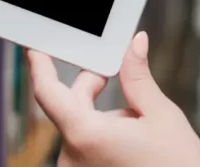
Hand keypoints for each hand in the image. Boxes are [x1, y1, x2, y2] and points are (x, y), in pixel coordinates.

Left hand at [28, 32, 199, 166]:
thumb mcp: (162, 116)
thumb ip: (138, 77)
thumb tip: (136, 43)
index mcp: (86, 136)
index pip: (47, 92)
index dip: (39, 65)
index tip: (37, 49)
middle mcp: (72, 159)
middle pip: (69, 108)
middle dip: (90, 87)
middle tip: (114, 74)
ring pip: (79, 129)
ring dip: (101, 116)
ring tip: (137, 121)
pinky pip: (84, 149)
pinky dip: (101, 136)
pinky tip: (130, 140)